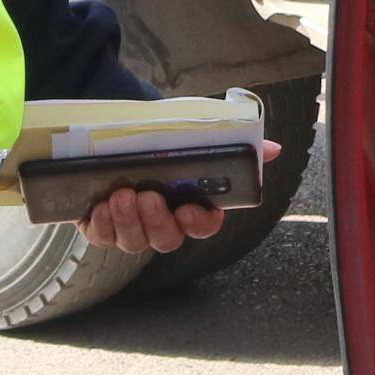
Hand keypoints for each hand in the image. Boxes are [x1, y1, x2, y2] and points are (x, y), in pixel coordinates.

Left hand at [80, 139, 280, 255]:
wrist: (117, 132)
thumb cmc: (163, 140)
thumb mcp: (195, 133)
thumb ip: (232, 143)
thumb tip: (273, 149)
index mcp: (190, 205)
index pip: (204, 225)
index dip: (199, 222)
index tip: (190, 209)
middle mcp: (164, 223)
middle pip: (167, 239)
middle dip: (157, 221)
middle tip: (148, 196)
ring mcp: (133, 229)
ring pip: (134, 241)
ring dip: (128, 221)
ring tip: (120, 195)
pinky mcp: (104, 227)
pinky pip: (103, 237)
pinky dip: (103, 224)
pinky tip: (101, 205)